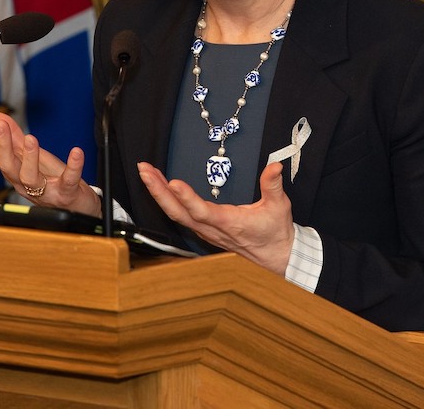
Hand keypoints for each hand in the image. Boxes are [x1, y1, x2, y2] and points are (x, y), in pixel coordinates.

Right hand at [0, 107, 100, 216]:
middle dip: (2, 145)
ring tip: (30, 138)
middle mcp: (25, 183)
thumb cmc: (52, 181)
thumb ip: (14, 137)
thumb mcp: (32, 156)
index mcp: (15, 172)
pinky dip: (73, 167)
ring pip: (30, 178)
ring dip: (29, 158)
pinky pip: (69, 181)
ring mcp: (45, 191)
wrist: (77, 207)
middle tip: (0, 125)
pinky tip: (77, 152)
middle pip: (7, 166)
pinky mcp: (66, 194)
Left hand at [137, 161, 295, 275]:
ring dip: (159, 194)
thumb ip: (273, 185)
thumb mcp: (279, 206)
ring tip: (147, 174)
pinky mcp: (204, 231)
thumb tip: (274, 167)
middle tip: (144, 170)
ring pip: (175, 215)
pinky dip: (167, 201)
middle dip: (158, 190)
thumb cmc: (275, 232)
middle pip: (178, 213)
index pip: (202, 211)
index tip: (173, 182)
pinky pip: (180, 217)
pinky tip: (161, 188)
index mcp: (229, 223)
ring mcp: (205, 232)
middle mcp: (212, 229)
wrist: (275, 255)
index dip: (186, 198)